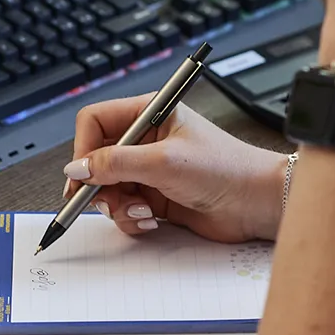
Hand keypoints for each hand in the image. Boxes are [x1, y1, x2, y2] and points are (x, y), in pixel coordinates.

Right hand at [62, 97, 287, 243]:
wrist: (257, 204)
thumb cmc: (226, 169)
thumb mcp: (164, 162)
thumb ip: (116, 163)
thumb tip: (77, 168)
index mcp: (149, 114)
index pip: (95, 122)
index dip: (84, 148)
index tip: (83, 174)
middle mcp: (146, 140)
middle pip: (96, 159)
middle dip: (98, 184)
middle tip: (103, 200)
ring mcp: (150, 171)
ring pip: (107, 188)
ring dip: (117, 205)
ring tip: (142, 211)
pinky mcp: (155, 197)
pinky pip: (124, 208)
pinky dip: (131, 217)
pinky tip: (151, 220)